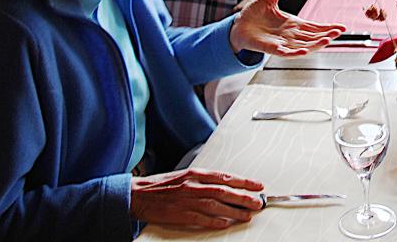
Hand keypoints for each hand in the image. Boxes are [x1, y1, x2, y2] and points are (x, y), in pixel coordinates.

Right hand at [130, 168, 264, 228]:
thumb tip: (226, 185)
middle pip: (224, 190)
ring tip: (248, 215)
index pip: (225, 176)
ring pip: (216, 205)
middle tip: (259, 202)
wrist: (138, 195)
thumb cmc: (162, 186)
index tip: (258, 186)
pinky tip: (226, 223)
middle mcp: (193, 185)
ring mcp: (186, 199)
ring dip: (234, 210)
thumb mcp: (185, 176)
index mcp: (195, 173)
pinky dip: (215, 221)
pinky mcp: (179, 213)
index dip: (243, 181)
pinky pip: (201, 218)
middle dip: (244, 196)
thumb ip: (204, 180)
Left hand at [229, 0, 344, 54]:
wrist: (238, 26)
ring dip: (314, 44)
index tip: (341, 28)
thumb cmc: (254, 14)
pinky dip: (294, 52)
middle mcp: (290, 35)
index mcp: (292, 24)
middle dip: (325, 36)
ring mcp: (281, 42)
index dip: (327, 28)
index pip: (314, 27)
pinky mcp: (270, 48)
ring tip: (326, 41)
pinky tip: (303, 51)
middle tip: (338, 33)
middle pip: (312, 37)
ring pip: (302, 45)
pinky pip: (284, 52)